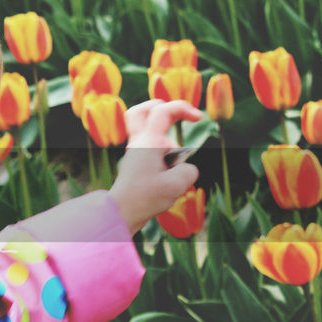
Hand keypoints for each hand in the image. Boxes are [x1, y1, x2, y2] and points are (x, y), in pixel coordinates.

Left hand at [109, 100, 202, 235]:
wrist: (122, 213)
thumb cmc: (145, 198)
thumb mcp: (177, 185)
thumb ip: (189, 170)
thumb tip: (185, 168)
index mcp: (148, 142)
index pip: (163, 111)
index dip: (183, 108)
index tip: (198, 118)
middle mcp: (138, 143)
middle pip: (142, 111)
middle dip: (160, 108)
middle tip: (174, 117)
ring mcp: (134, 153)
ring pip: (148, 131)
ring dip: (166, 141)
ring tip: (171, 170)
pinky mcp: (135, 164)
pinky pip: (149, 148)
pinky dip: (161, 154)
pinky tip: (166, 177)